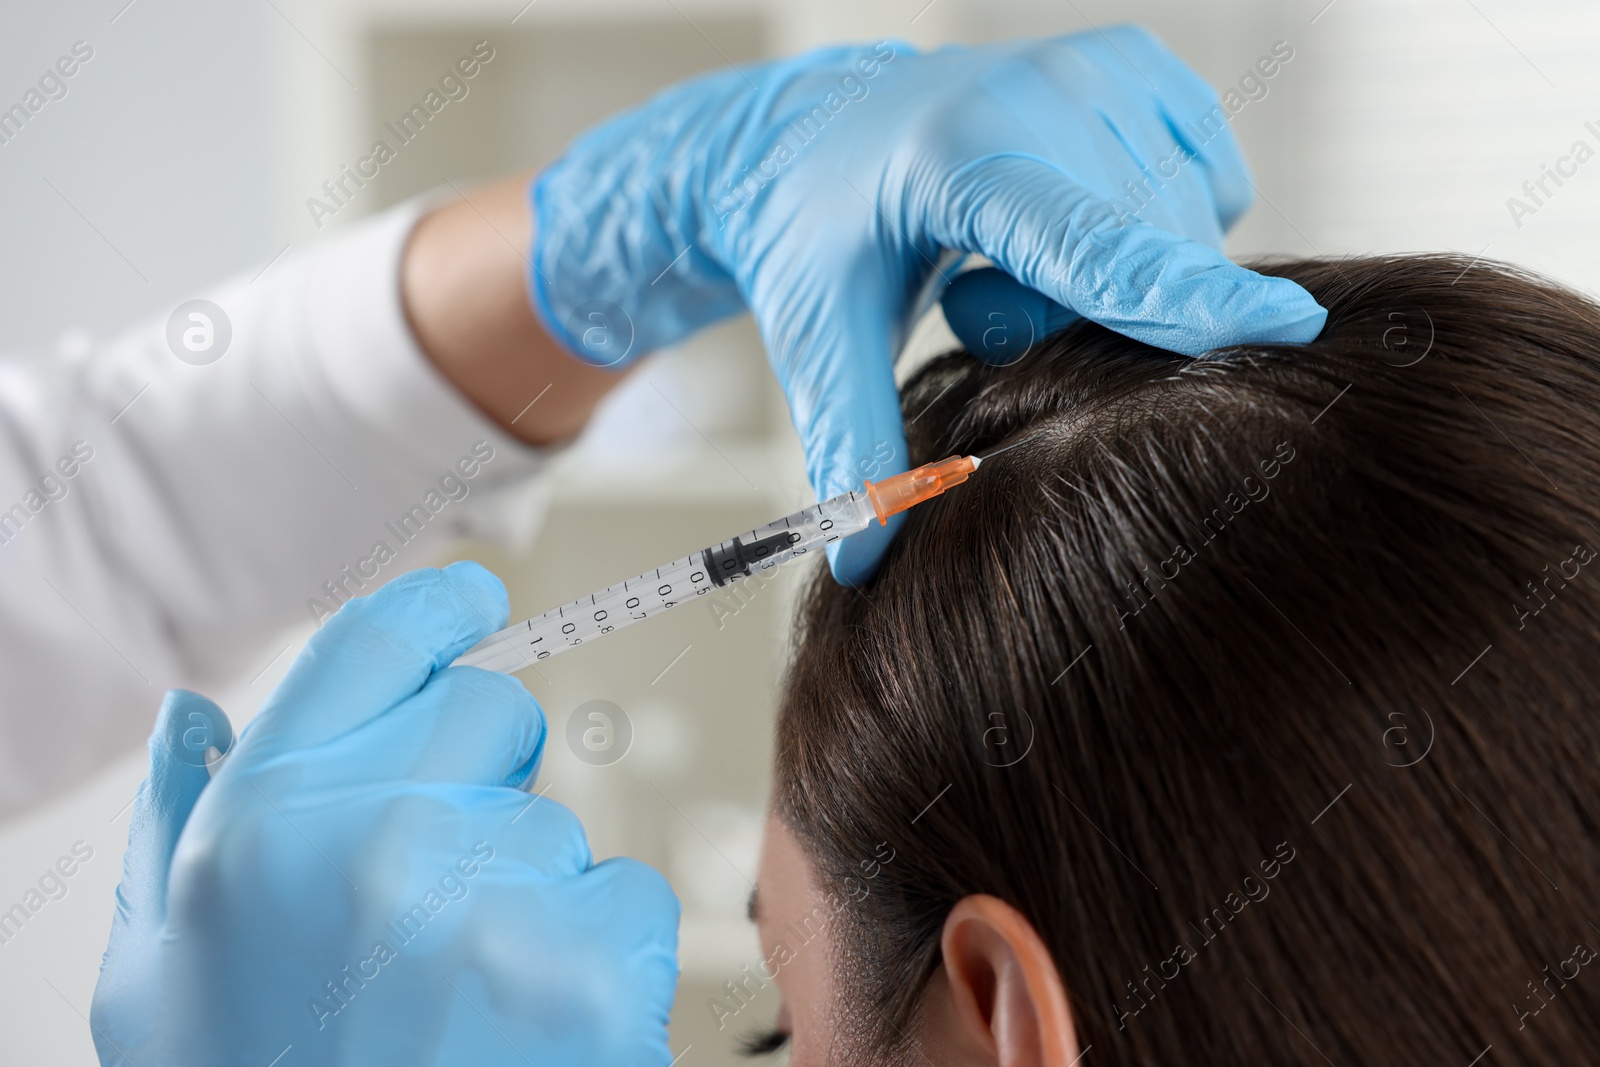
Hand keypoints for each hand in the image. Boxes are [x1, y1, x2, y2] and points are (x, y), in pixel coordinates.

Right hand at [91, 563, 677, 1066]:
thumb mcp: (159, 979)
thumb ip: (170, 833)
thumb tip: (196, 718)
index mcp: (256, 826)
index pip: (374, 645)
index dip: (436, 611)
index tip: (476, 605)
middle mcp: (368, 838)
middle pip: (492, 713)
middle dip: (480, 784)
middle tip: (437, 892)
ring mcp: (483, 898)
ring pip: (558, 825)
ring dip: (529, 896)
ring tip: (464, 999)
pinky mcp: (583, 966)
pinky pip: (628, 901)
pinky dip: (599, 961)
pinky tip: (531, 1029)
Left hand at [530, 27, 1326, 583]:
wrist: (824, 132)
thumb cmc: (822, 233)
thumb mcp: (821, 343)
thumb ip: (856, 450)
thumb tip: (862, 569)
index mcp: (961, 153)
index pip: (1094, 245)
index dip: (1186, 296)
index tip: (1288, 329)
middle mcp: (1043, 90)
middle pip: (1145, 259)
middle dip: (1081, 320)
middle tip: (974, 300)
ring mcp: (1102, 66)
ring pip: (1185, 227)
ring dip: (1111, 278)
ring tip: (1003, 258)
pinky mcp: (1142, 65)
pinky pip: (1203, 184)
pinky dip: (1149, 227)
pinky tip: (1064, 220)